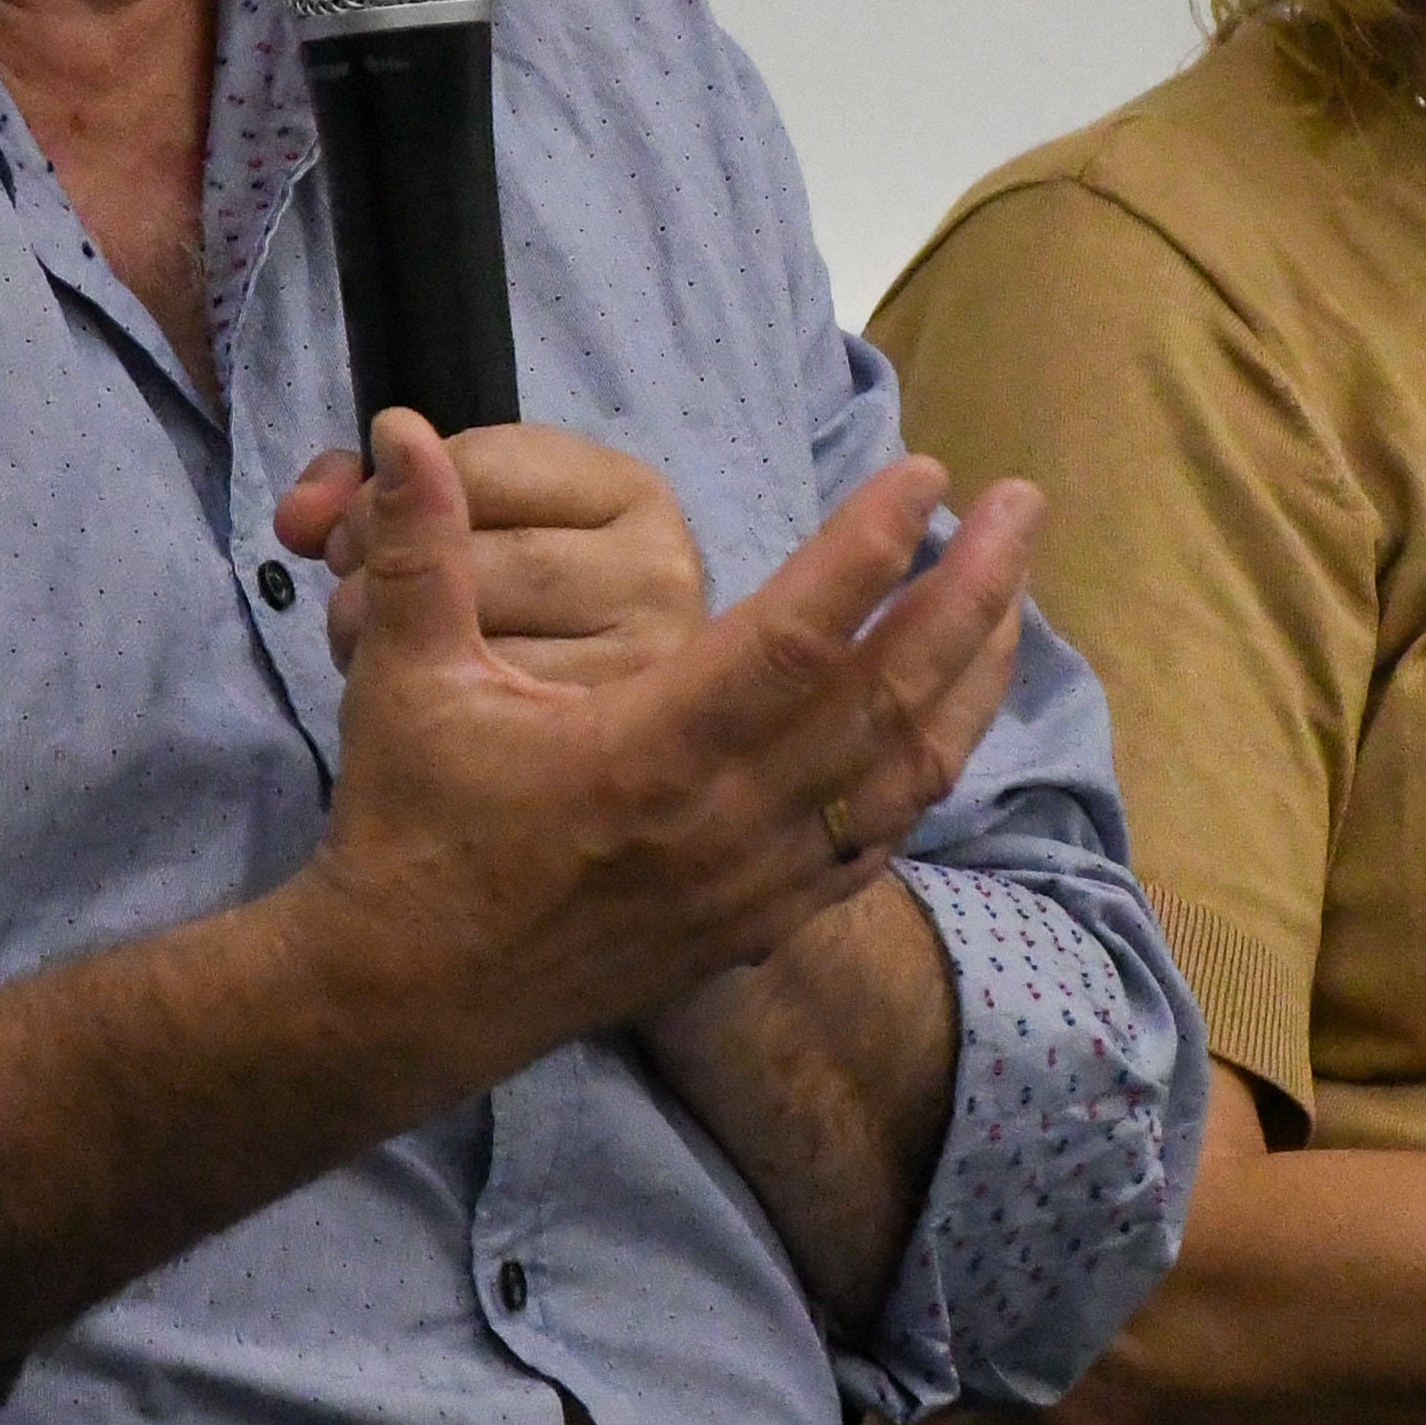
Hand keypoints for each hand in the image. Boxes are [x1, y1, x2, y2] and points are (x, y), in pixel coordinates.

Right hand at [287, 414, 1037, 1058]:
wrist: (409, 1000)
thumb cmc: (409, 833)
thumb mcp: (403, 684)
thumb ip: (420, 550)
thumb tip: (401, 425)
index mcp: (651, 753)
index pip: (800, 636)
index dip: (873, 549)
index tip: (927, 473)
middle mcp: (726, 822)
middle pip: (891, 696)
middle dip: (973, 593)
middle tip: (1024, 506)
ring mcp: (756, 882)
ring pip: (910, 773)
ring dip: (974, 676)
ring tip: (1013, 592)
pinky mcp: (760, 922)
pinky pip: (880, 839)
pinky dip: (931, 766)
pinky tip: (952, 711)